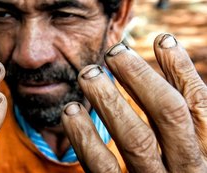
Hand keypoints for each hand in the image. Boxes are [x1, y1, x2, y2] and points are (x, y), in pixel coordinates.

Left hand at [62, 33, 206, 171]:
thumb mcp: (197, 153)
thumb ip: (189, 127)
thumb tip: (174, 79)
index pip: (199, 106)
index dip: (181, 70)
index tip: (162, 40)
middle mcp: (189, 170)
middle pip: (167, 114)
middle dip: (140, 77)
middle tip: (114, 52)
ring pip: (135, 139)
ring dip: (109, 100)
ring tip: (87, 74)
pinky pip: (103, 168)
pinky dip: (85, 136)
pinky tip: (72, 112)